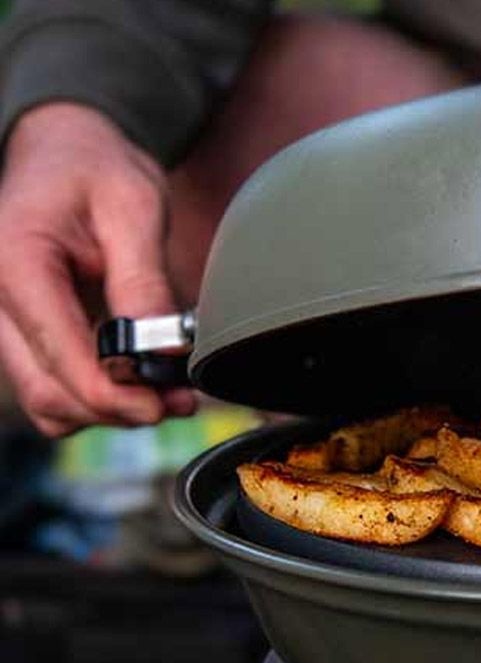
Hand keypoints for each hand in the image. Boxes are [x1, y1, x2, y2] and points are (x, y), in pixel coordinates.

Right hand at [0, 102, 194, 436]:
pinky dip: (96, 398)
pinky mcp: (23, 334)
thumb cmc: (97, 168)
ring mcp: (5, 321)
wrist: (66, 150)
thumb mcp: (133, 207)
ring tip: (167, 393)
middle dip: (118, 409)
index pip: (60, 356)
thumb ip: (144, 281)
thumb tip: (163, 351)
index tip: (166, 404)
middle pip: (50, 393)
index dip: (115, 396)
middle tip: (179, 400)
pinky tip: (141, 382)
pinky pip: (52, 389)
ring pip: (48, 402)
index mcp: (16, 261)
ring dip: (109, 411)